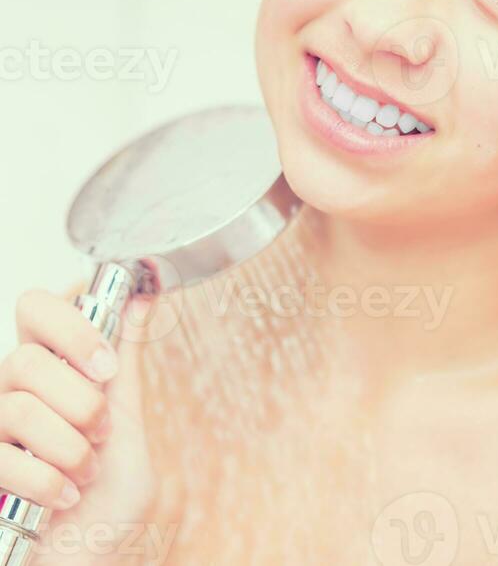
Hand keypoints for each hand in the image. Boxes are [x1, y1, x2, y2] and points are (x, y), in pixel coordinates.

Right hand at [0, 285, 157, 563]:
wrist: (91, 563)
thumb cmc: (107, 505)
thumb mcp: (129, 426)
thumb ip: (126, 365)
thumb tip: (144, 299)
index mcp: (51, 370)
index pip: (36, 307)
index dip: (70, 327)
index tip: (105, 366)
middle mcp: (13, 392)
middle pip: (27, 359)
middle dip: (80, 401)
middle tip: (100, 432)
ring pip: (19, 407)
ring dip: (69, 447)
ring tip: (85, 472)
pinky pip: (3, 457)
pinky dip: (46, 481)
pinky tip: (63, 497)